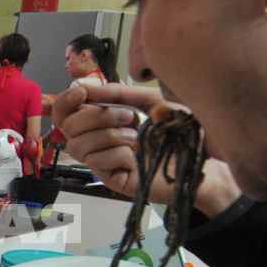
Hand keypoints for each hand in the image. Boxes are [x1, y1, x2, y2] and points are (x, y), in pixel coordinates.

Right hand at [52, 82, 240, 214]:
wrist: (201, 155)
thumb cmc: (178, 127)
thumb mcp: (149, 99)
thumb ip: (117, 92)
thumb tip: (85, 87)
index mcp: (101, 118)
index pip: (64, 110)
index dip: (66, 100)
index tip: (83, 93)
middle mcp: (97, 139)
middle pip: (66, 126)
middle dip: (95, 117)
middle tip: (129, 116)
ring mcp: (103, 160)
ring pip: (77, 145)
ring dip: (107, 135)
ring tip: (136, 135)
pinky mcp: (112, 179)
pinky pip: (98, 162)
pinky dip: (118, 153)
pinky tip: (137, 154)